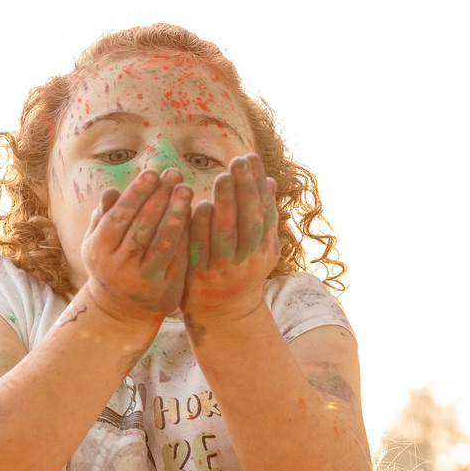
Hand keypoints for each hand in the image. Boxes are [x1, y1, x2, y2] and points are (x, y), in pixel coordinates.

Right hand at [79, 168, 191, 328]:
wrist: (120, 311)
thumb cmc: (109, 265)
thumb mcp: (98, 243)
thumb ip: (104, 217)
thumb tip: (112, 190)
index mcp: (99, 247)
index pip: (120, 214)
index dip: (137, 192)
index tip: (153, 172)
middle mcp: (118, 263)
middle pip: (142, 225)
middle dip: (159, 197)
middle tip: (175, 173)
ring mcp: (141, 277)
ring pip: (161, 242)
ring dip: (175, 214)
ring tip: (186, 190)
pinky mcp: (162, 287)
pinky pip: (176, 257)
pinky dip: (184, 236)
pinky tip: (194, 217)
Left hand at [183, 153, 279, 335]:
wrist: (222, 313)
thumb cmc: (240, 270)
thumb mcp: (258, 245)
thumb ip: (262, 214)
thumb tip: (270, 179)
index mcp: (265, 248)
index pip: (266, 211)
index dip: (259, 184)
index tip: (251, 157)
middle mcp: (249, 259)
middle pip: (250, 220)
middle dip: (245, 189)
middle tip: (237, 162)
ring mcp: (225, 269)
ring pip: (228, 234)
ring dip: (226, 204)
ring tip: (221, 177)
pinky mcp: (201, 276)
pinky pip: (201, 248)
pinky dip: (202, 226)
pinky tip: (199, 205)